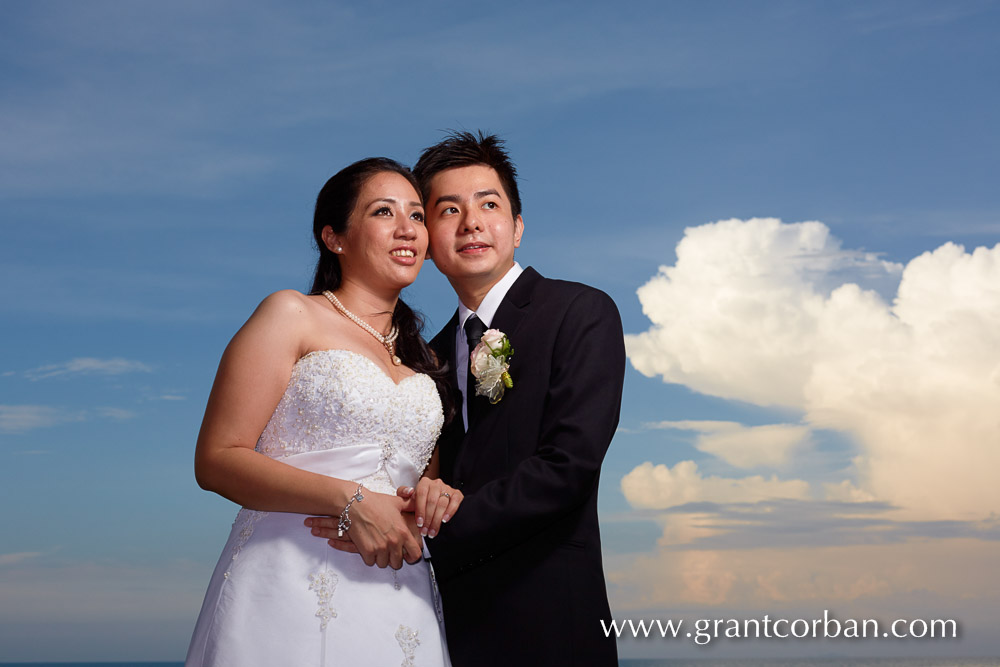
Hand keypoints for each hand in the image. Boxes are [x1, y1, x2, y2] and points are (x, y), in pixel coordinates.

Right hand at [305, 512, 423, 561]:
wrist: (355, 504)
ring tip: (377, 546)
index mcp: (403, 532)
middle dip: (393, 558)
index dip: (412, 557)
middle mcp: (393, 542)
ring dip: (380, 558)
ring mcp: (380, 548)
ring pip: (383, 564)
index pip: (415, 554)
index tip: (407, 556)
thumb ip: (410, 505)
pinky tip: (368, 545)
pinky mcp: (367, 551)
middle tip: (388, 550)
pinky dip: (369, 557)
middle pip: (397, 563)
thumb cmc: (374, 503)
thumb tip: (417, 500)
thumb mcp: (397, 502)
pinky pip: (370, 562)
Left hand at [397, 477, 462, 538]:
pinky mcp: (457, 494)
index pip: (421, 495)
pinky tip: (444, 521)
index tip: (419, 523)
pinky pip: (455, 502)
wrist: (435, 504)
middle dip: (428, 519)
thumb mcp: (409, 498)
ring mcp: (447, 488)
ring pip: (442, 504)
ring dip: (437, 520)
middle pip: (432, 501)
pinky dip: (450, 512)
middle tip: (425, 532)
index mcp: (424, 483)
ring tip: (432, 532)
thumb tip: (409, 492)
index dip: (420, 510)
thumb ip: (403, 494)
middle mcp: (436, 483)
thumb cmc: (420, 502)